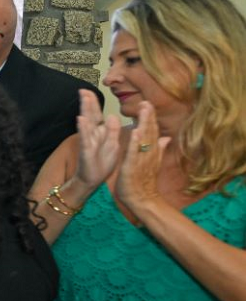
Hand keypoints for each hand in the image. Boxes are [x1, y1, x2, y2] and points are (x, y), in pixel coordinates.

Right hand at [74, 89, 122, 189]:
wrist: (93, 180)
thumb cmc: (102, 163)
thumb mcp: (112, 145)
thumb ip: (112, 131)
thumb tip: (112, 116)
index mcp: (101, 133)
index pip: (98, 115)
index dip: (94, 103)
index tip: (90, 91)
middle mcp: (93, 135)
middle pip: (91, 115)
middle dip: (88, 102)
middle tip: (83, 89)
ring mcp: (89, 142)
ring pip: (87, 123)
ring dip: (85, 110)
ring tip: (84, 98)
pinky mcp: (87, 151)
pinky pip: (85, 138)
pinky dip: (83, 129)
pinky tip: (81, 120)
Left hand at [116, 100, 170, 215]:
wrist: (142, 199)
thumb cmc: (144, 181)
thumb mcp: (152, 162)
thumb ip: (159, 149)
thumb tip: (166, 138)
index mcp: (152, 152)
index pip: (152, 132)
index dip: (151, 118)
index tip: (148, 103)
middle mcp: (149, 154)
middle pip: (150, 132)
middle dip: (149, 117)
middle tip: (146, 101)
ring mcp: (142, 160)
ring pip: (144, 140)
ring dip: (144, 125)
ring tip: (143, 110)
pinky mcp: (132, 167)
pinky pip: (134, 153)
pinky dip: (135, 143)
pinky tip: (135, 132)